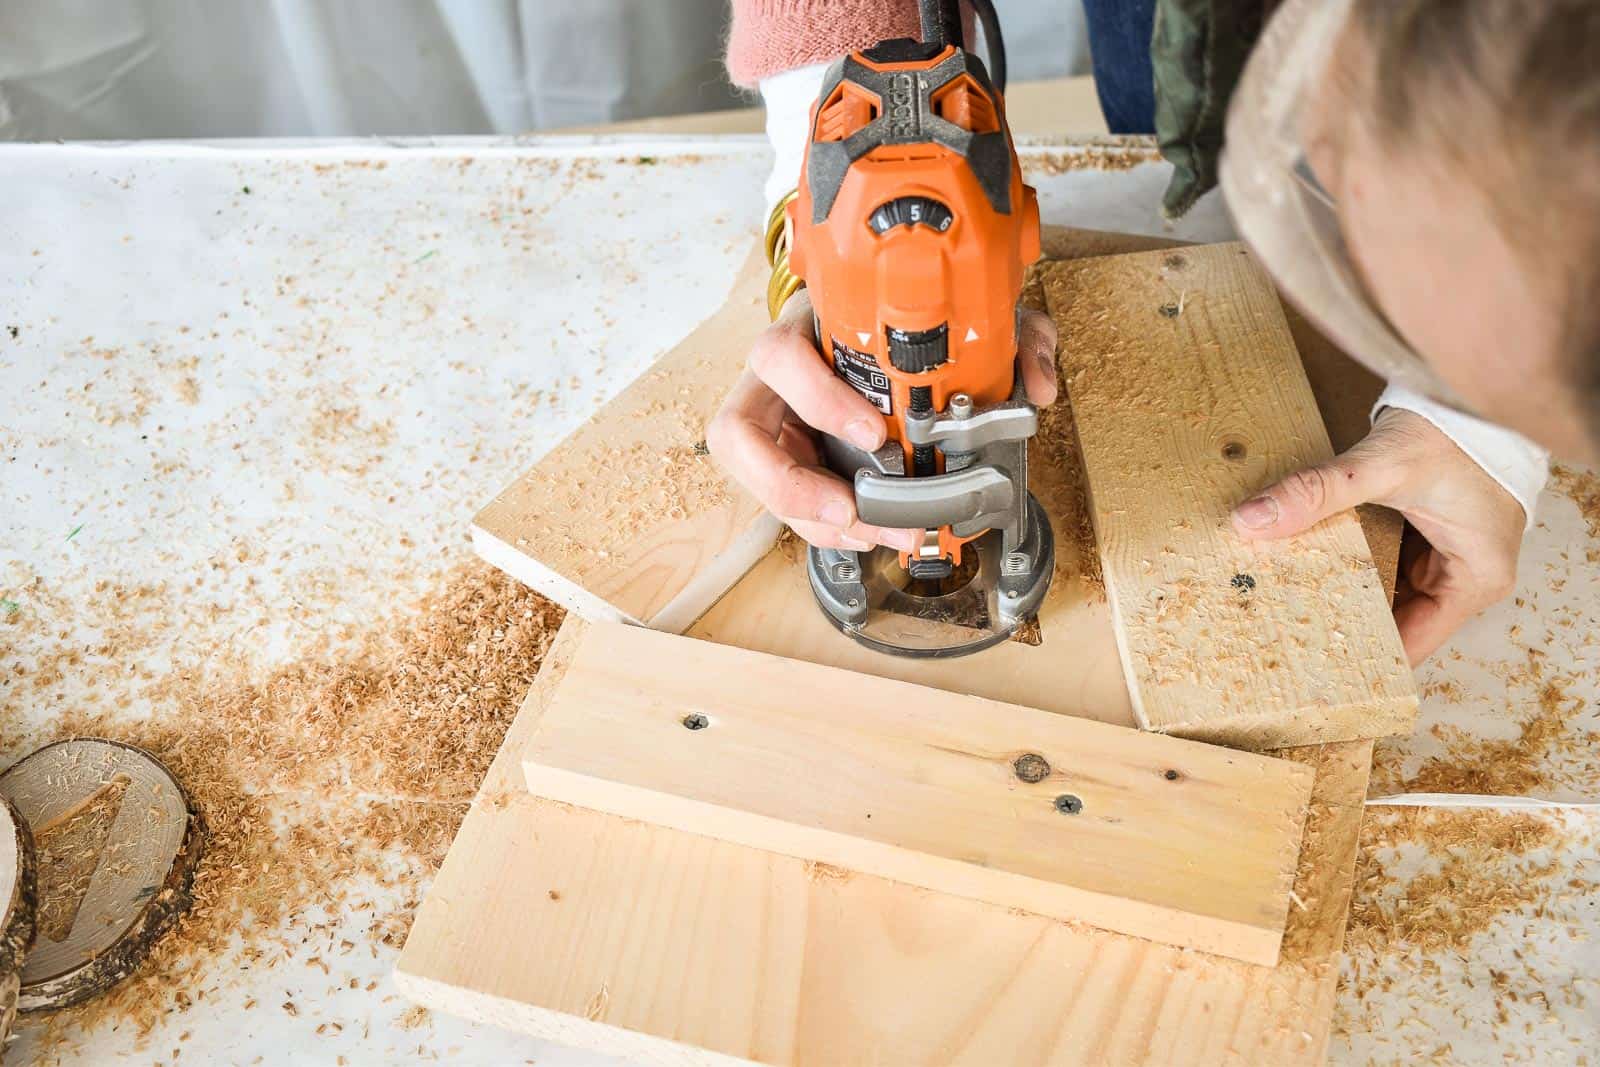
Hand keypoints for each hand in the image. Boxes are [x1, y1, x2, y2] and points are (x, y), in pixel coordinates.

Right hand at [707, 290, 1060, 550]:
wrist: (870, 336)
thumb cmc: (899, 328)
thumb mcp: (956, 319)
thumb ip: (1006, 337)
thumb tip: (1034, 386)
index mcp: (803, 333)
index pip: (779, 356)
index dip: (818, 398)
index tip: (873, 433)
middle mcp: (772, 382)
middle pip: (735, 432)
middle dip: (790, 485)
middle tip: (850, 511)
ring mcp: (770, 425)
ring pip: (753, 478)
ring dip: (810, 520)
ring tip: (872, 534)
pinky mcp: (783, 464)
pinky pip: (786, 506)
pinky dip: (825, 530)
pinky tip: (869, 535)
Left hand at [1231, 409, 1524, 664]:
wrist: (1468, 387)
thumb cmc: (1454, 429)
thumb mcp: (1381, 465)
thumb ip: (1316, 493)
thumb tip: (1252, 520)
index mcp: (1475, 580)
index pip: (1412, 645)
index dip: (1362, 660)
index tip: (1309, 669)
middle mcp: (1466, 578)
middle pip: (1395, 622)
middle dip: (1341, 626)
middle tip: (1279, 638)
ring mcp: (1446, 556)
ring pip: (1383, 593)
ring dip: (1341, 594)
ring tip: (1282, 610)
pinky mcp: (1428, 536)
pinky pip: (1382, 564)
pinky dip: (1349, 565)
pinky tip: (1305, 570)